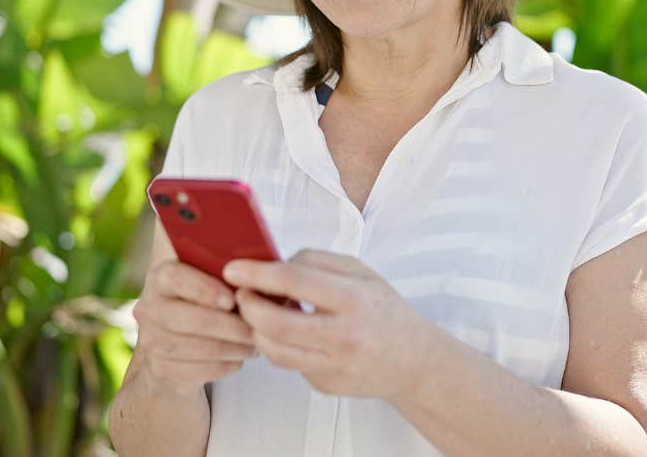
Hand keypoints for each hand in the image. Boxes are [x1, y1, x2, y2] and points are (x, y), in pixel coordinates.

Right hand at [132, 259, 257, 395]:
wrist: (174, 341)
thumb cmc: (202, 300)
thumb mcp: (208, 279)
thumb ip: (223, 273)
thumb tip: (254, 279)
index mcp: (160, 278)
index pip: (175, 278)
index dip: (205, 289)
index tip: (232, 301)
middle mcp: (149, 309)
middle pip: (191, 319)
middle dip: (230, 326)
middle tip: (256, 327)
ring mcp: (152, 342)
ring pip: (200, 348)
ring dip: (234, 347)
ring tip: (254, 342)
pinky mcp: (162, 370)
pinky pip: (201, 370)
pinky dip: (227, 364)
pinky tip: (240, 357)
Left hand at [222, 249, 438, 399]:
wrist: (413, 360)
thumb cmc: (382, 309)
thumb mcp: (360, 272)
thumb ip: (315, 262)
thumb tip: (270, 264)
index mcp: (354, 298)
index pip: (294, 281)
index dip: (257, 273)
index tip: (233, 269)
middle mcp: (345, 335)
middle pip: (275, 323)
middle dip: (247, 306)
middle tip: (240, 293)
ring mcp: (334, 366)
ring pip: (274, 350)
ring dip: (255, 328)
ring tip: (259, 312)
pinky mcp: (325, 385)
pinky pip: (287, 363)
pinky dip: (278, 345)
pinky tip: (286, 332)